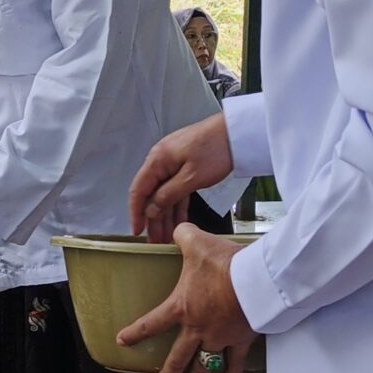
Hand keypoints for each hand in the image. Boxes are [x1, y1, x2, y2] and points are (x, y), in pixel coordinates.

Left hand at [121, 226, 258, 372]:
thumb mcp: (198, 243)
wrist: (255, 279)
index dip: (134, 334)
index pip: (150, 324)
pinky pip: (235, 362)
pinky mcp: (241, 340)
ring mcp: (219, 338)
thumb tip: (178, 229)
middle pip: (178, 358)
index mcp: (181, 307)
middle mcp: (197, 328)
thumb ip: (184, 236)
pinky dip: (232, 372)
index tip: (122, 341)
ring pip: (204, 366)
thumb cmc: (224, 263)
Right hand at [128, 114, 233, 242]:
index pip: (138, 190)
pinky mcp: (186, 166)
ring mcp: (173, 164)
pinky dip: (177, 206)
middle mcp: (161, 161)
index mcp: (157, 160)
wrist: (236, 132)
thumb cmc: (215, 148)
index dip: (136, 212)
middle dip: (152, 219)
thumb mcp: (191, 177)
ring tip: (166, 237)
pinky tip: (178, 222)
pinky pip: (177, 190)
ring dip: (165, 215)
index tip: (137, 231)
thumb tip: (150, 210)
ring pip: (164, 194)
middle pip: (151, 195)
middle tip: (154, 240)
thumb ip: (168, 195)